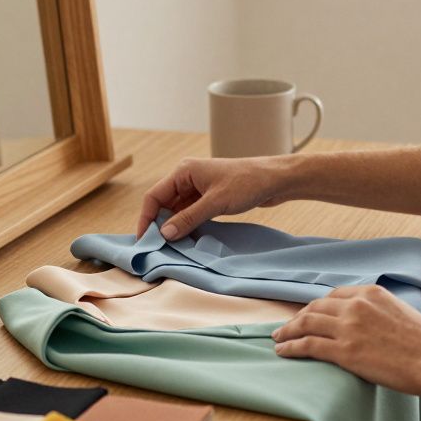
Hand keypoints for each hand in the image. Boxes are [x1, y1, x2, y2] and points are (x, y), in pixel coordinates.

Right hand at [137, 156, 292, 239]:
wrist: (275, 179)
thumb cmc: (247, 183)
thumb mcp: (216, 202)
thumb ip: (189, 218)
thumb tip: (164, 233)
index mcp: (184, 171)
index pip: (154, 196)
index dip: (146, 218)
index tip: (144, 240)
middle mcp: (187, 178)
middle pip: (163, 204)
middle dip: (158, 224)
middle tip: (155, 248)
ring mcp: (199, 188)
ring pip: (177, 210)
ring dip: (173, 227)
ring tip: (169, 248)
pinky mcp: (209, 197)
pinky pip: (190, 213)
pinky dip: (187, 225)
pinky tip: (186, 240)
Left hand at [271, 285, 420, 396]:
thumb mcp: (402, 314)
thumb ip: (381, 314)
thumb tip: (372, 328)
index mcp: (371, 293)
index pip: (334, 295)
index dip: (317, 306)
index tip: (308, 315)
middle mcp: (356, 305)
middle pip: (316, 307)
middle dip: (298, 317)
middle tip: (286, 326)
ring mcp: (348, 327)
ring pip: (306, 323)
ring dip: (288, 330)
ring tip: (278, 338)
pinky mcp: (345, 351)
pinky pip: (307, 345)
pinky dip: (291, 347)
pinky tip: (282, 351)